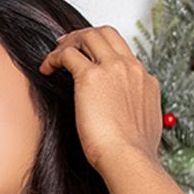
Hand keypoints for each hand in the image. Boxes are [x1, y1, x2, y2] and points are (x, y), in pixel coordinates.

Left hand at [37, 25, 162, 175]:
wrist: (130, 159)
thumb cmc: (134, 154)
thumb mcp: (145, 127)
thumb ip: (137, 114)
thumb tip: (127, 119)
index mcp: (145, 81)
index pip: (123, 53)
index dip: (103, 52)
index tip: (91, 59)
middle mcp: (130, 68)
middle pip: (106, 34)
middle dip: (85, 36)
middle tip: (69, 45)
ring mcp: (111, 69)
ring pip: (88, 36)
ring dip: (69, 42)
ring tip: (55, 55)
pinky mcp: (90, 77)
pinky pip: (68, 54)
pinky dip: (54, 57)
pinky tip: (47, 68)